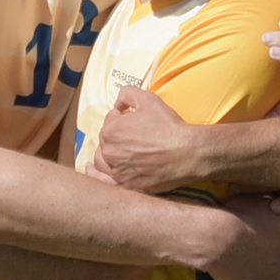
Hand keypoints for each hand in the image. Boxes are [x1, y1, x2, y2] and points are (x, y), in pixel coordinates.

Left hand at [85, 82, 207, 195]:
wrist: (187, 153)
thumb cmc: (168, 126)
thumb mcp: (148, 99)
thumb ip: (127, 94)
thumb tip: (118, 103)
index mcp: (110, 130)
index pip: (110, 120)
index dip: (123, 118)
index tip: (135, 121)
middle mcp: (109, 152)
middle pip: (105, 141)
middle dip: (115, 136)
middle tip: (133, 136)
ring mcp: (116, 171)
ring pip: (102, 161)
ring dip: (106, 154)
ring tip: (112, 153)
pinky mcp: (126, 185)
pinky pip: (105, 182)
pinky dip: (97, 175)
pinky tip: (92, 171)